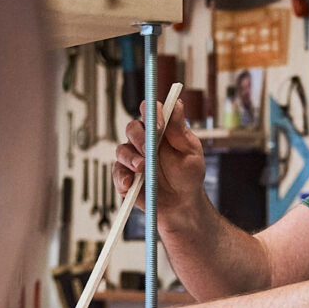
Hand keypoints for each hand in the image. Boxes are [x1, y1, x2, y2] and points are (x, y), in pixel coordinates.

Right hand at [113, 97, 205, 230]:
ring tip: (142, 168)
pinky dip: (122, 178)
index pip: (150, 111)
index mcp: (160, 130)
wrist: (183, 204)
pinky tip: (131, 184)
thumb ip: (180, 129)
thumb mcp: (190, 151)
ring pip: (121, 150)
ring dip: (130, 158)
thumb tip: (176, 103)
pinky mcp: (125, 177)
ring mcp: (132, 158)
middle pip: (132, 128)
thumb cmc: (188, 174)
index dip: (151, 112)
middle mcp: (143, 141)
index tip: (159, 124)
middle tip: (149, 150)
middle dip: (139, 138)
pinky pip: (117, 173)